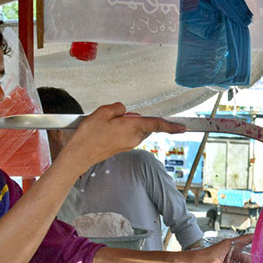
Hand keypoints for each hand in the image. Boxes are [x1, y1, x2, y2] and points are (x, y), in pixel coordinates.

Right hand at [64, 103, 184, 167]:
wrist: (80, 154)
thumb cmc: (90, 135)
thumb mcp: (103, 112)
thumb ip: (118, 108)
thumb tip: (124, 111)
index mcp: (133, 127)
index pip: (156, 124)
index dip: (171, 126)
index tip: (182, 128)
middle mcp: (134, 138)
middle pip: (143, 124)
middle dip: (134, 118)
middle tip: (115, 116)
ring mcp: (129, 144)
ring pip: (135, 129)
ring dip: (126, 123)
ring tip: (107, 124)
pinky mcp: (123, 147)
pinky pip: (128, 134)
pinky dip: (121, 129)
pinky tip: (106, 129)